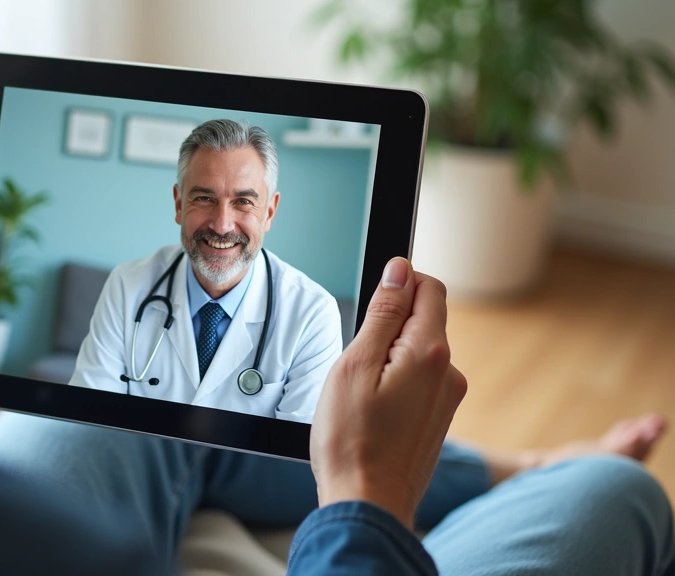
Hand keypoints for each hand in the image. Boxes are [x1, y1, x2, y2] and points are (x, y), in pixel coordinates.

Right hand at [309, 257, 466, 528]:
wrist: (368, 506)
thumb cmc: (351, 442)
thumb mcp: (354, 366)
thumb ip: (383, 315)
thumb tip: (400, 272)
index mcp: (429, 353)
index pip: (429, 288)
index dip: (400, 282)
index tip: (372, 300)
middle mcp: (448, 373)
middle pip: (425, 320)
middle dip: (389, 326)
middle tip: (355, 359)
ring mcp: (447, 399)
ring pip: (418, 353)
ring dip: (389, 358)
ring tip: (359, 393)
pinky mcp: (438, 420)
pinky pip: (418, 382)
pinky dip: (394, 384)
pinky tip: (371, 412)